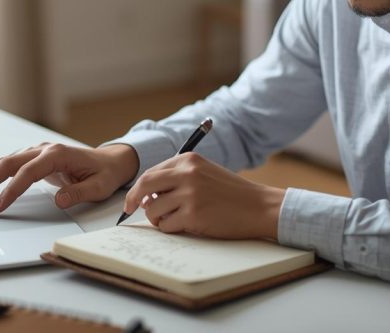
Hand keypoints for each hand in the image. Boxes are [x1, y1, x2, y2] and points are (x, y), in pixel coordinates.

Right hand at [0, 143, 138, 212]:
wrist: (111, 160)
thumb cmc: (105, 173)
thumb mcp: (99, 187)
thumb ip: (79, 193)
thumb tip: (59, 200)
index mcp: (57, 154)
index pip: (27, 172)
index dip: (11, 190)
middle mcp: (43, 149)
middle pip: (7, 163)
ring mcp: (36, 152)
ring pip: (3, 163)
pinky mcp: (33, 159)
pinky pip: (8, 166)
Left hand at [123, 153, 284, 239]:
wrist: (259, 207)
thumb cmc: (231, 193)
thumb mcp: (204, 173)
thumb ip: (176, 178)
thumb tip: (144, 196)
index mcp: (188, 160)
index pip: (150, 173)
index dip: (136, 189)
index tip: (131, 201)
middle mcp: (187, 173)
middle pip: (144, 186)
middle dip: (133, 201)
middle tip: (130, 211)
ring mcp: (190, 194)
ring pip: (152, 209)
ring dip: (157, 219)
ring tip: (173, 219)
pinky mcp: (193, 214)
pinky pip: (166, 225)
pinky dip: (171, 228)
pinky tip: (186, 225)